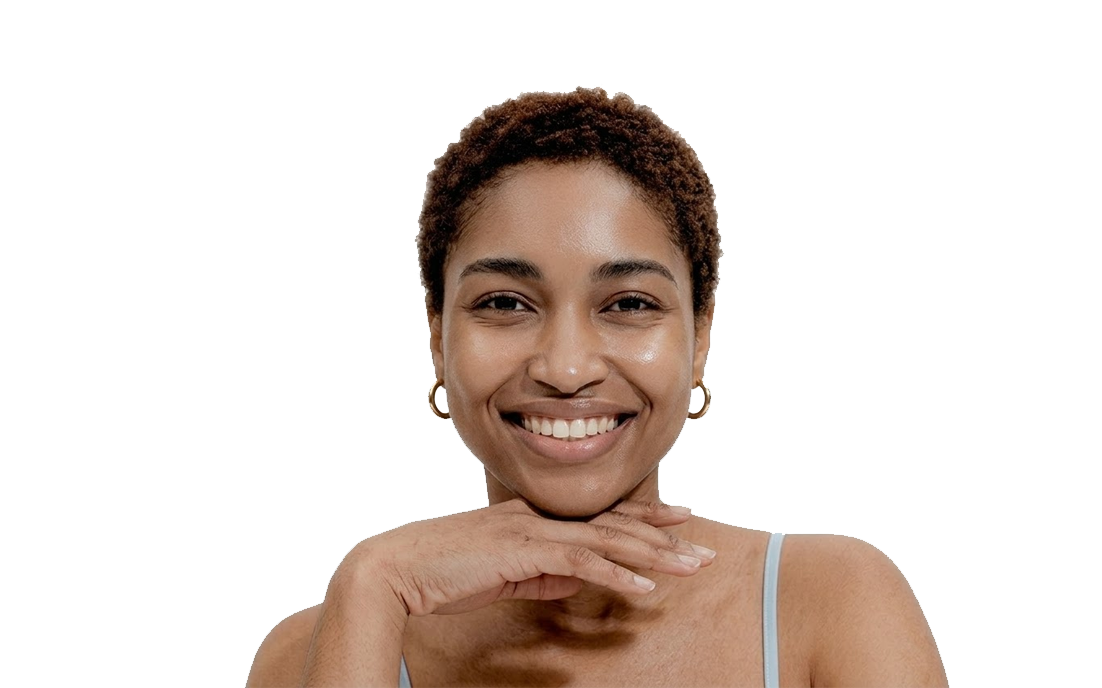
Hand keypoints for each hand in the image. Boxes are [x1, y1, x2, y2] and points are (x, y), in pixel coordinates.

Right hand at [347, 498, 715, 616]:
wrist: (395, 568)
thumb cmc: (440, 574)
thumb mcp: (500, 576)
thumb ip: (538, 574)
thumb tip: (573, 581)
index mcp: (533, 518)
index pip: (600, 514)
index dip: (644, 516)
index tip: (680, 519)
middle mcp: (538, 517)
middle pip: (615, 522)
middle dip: (665, 535)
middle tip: (705, 547)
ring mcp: (532, 530)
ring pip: (608, 538)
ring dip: (655, 553)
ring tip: (692, 567)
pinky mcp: (523, 551)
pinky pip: (582, 562)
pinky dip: (618, 573)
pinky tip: (647, 587)